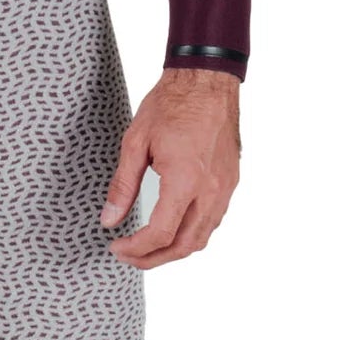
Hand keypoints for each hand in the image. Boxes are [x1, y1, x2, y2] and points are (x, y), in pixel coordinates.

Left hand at [101, 69, 240, 269]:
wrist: (207, 81)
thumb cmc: (172, 104)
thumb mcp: (136, 142)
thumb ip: (122, 185)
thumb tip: (109, 219)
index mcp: (185, 180)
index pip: (160, 233)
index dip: (136, 248)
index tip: (116, 246)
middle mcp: (210, 190)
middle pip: (184, 245)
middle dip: (154, 259)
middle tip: (128, 256)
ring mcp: (224, 188)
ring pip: (202, 237)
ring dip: (174, 250)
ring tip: (148, 248)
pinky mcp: (230, 182)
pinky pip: (213, 220)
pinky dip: (192, 233)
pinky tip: (174, 227)